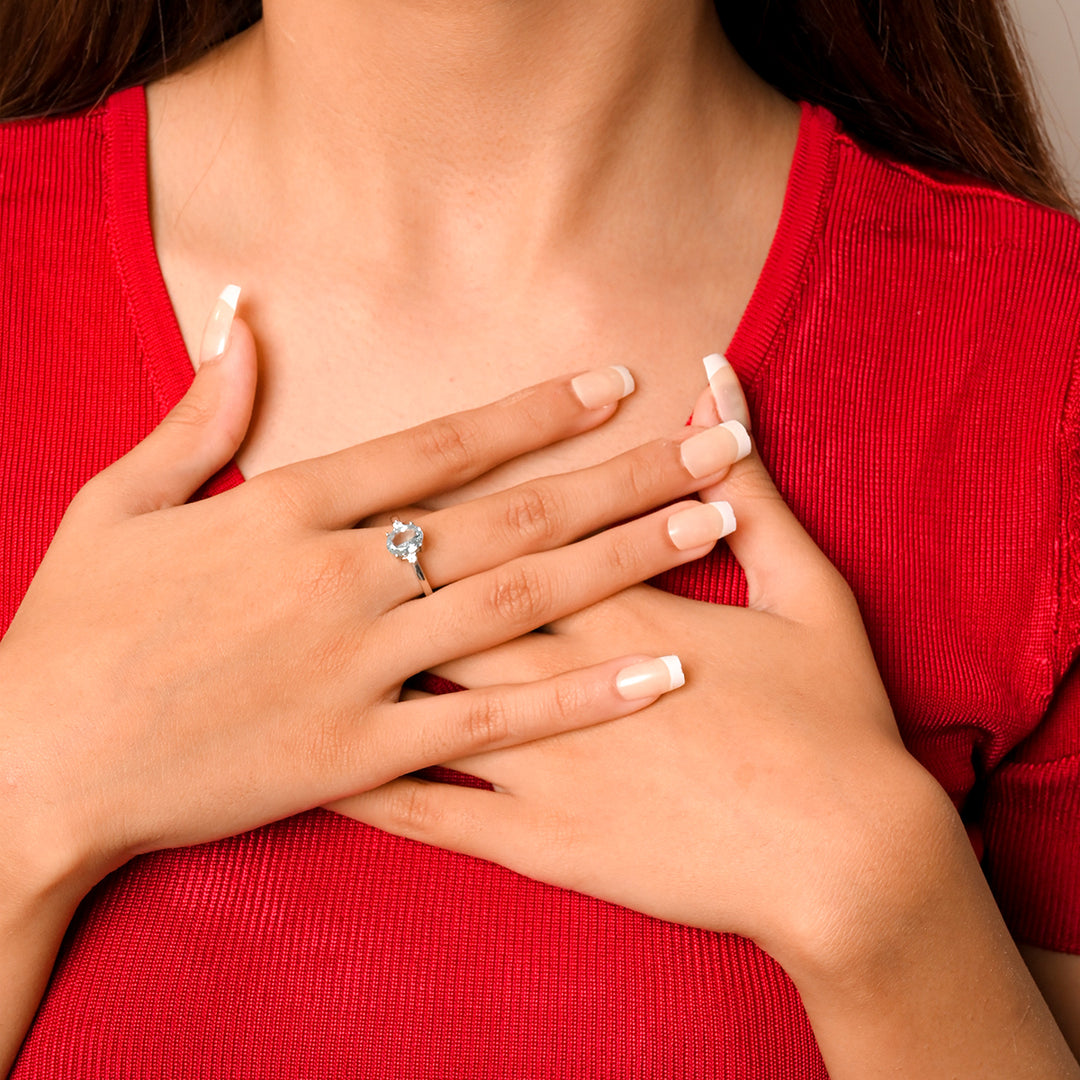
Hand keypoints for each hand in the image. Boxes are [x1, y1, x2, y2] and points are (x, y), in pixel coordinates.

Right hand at [0, 291, 751, 898]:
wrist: (32, 764)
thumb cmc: (71, 630)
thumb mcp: (119, 503)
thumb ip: (199, 413)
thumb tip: (239, 316)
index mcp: (286, 511)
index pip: (439, 444)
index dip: (536, 410)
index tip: (619, 382)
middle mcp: (341, 580)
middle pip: (513, 516)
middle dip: (625, 477)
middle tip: (719, 449)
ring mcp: (358, 669)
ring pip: (523, 604)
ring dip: (629, 563)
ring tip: (715, 528)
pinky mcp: (361, 755)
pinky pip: (493, 721)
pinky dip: (581, 697)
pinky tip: (659, 671)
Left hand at [329, 383, 953, 978]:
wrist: (849, 862)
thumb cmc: (836, 722)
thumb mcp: (809, 593)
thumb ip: (754, 495)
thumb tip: (719, 391)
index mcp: (618, 609)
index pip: (521, 531)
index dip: (456, 497)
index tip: (397, 473)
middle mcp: (558, 675)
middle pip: (453, 600)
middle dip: (388, 565)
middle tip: (313, 536)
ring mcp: (538, 762)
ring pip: (421, 695)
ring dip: (355, 660)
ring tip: (286, 631)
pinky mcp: (535, 839)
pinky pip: (429, 812)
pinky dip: (365, 787)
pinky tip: (310, 765)